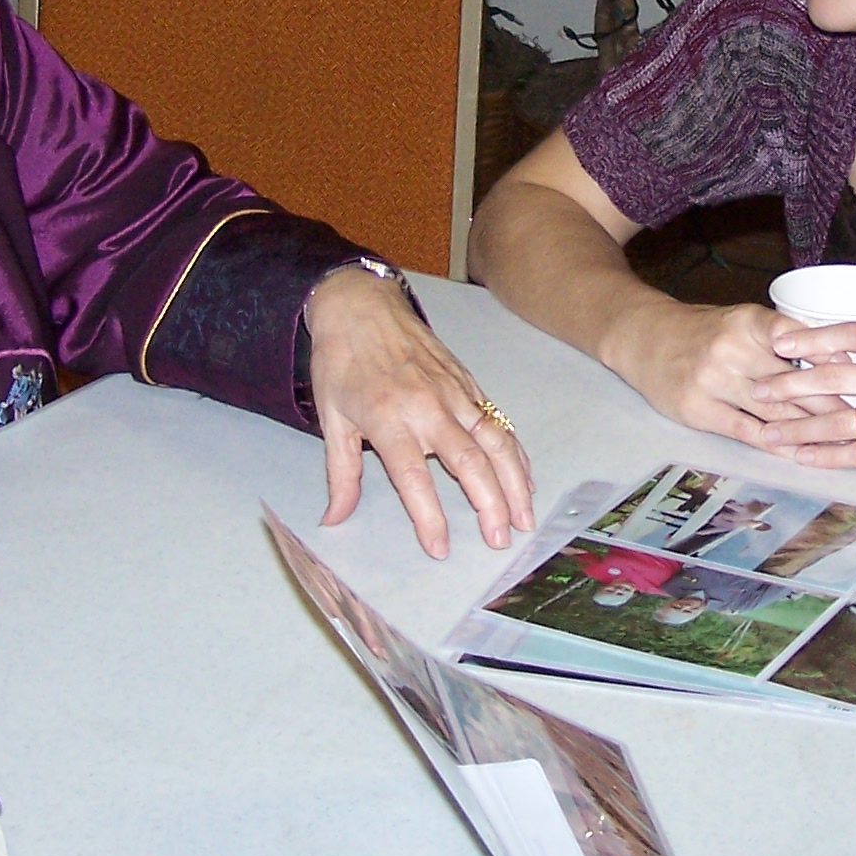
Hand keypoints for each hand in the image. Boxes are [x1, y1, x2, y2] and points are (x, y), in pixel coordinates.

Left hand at [305, 266, 534, 557]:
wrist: (361, 305)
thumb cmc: (341, 362)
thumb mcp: (330, 419)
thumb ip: (341, 473)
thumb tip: (334, 519)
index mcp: (388, 418)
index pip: (414, 477)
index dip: (429, 516)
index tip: (440, 549)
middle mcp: (428, 407)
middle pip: (468, 461)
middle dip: (489, 505)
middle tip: (499, 542)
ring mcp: (454, 392)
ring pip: (494, 441)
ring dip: (514, 482)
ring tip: (524, 518)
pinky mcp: (468, 383)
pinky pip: (498, 421)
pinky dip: (515, 453)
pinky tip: (524, 479)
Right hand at [606, 301, 845, 445]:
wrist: (645, 337)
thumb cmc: (704, 330)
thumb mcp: (742, 320)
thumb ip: (783, 336)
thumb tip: (839, 356)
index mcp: (748, 321)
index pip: (799, 340)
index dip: (832, 360)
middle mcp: (731, 349)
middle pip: (792, 382)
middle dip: (832, 403)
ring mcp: (713, 382)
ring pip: (773, 411)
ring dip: (810, 429)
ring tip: (841, 440)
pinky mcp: (699, 410)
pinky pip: (747, 431)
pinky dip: (776, 445)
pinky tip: (799, 453)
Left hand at [750, 320, 855, 472]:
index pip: (849, 334)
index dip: (810, 338)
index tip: (779, 341)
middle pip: (832, 378)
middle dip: (788, 386)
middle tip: (757, 389)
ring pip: (838, 422)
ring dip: (797, 429)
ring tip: (766, 433)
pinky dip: (829, 458)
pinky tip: (805, 459)